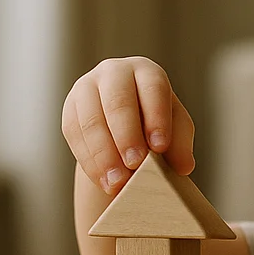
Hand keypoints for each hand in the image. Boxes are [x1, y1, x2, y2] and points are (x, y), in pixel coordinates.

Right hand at [62, 56, 195, 195]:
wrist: (122, 127)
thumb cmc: (154, 125)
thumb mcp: (174, 132)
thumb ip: (180, 146)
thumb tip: (184, 166)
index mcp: (146, 72)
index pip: (153, 88)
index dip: (156, 117)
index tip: (160, 147)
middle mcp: (114, 72)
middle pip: (117, 101)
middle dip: (126, 136)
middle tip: (135, 164)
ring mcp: (87, 88)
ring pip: (91, 120)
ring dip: (104, 155)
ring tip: (118, 183)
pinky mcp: (69, 110)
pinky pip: (75, 135)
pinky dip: (90, 161)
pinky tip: (103, 181)